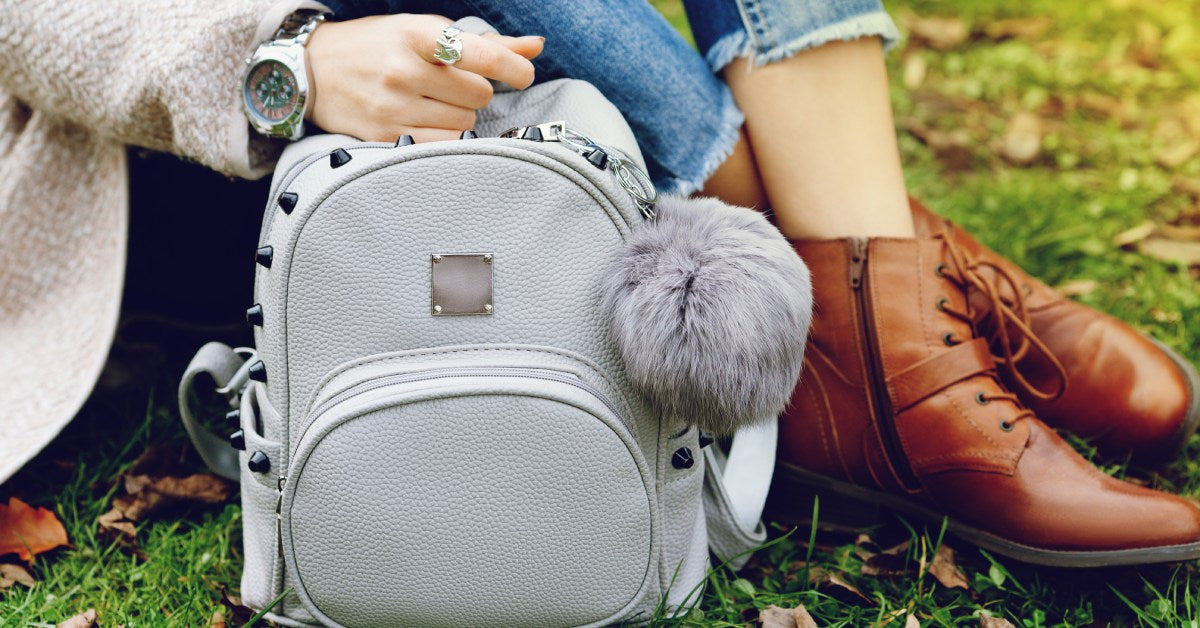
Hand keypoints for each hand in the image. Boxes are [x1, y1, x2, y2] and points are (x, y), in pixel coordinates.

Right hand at [304, 14, 543, 141]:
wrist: (313, 71)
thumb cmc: (379, 46)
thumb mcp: (424, 32)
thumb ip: (483, 44)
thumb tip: (535, 46)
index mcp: (416, 35)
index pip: (479, 54)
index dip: (512, 67)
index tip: (524, 75)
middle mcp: (403, 70)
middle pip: (478, 96)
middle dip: (475, 92)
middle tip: (452, 86)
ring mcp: (393, 106)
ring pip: (464, 126)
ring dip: (459, 118)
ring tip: (433, 104)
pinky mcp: (385, 136)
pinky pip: (442, 147)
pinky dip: (445, 139)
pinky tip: (427, 124)